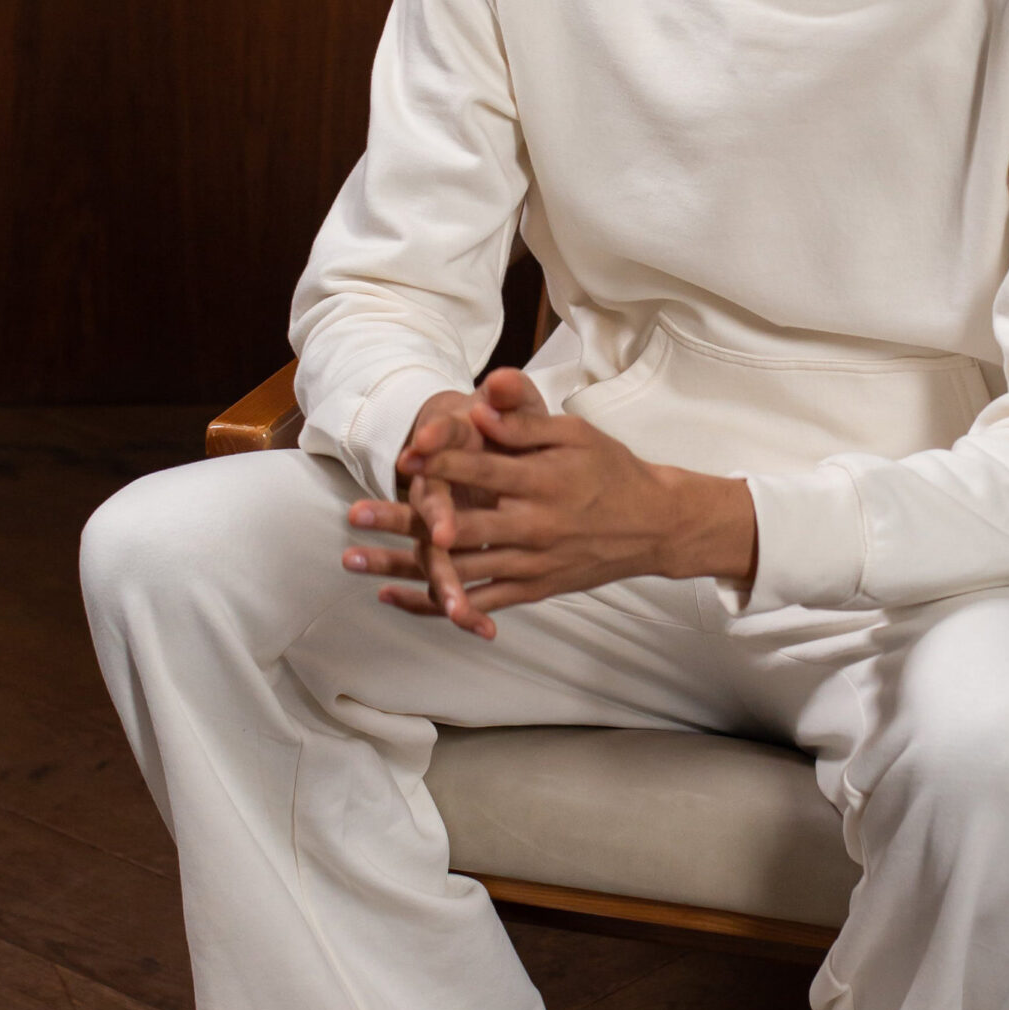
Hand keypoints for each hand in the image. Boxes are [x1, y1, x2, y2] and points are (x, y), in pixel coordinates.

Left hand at [345, 365, 756, 637]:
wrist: (654, 525)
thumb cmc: (610, 470)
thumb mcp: (576, 434)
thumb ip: (526, 423)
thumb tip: (482, 406)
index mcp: (544, 481)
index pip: (484, 469)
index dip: (442, 459)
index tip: (403, 452)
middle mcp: (535, 526)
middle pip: (460, 525)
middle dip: (403, 520)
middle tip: (354, 514)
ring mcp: (532, 563)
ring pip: (460, 570)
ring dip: (403, 566)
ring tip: (355, 559)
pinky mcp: (533, 589)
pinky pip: (478, 601)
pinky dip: (436, 603)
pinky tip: (394, 597)